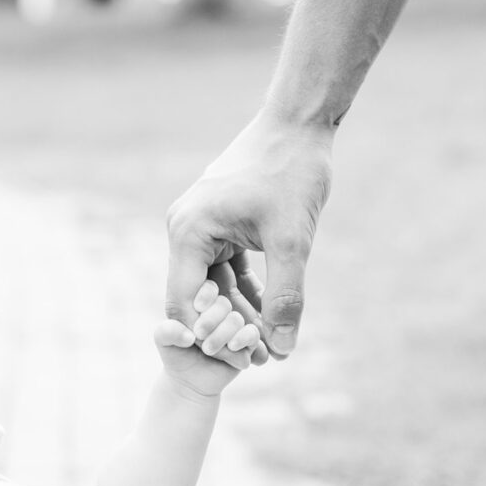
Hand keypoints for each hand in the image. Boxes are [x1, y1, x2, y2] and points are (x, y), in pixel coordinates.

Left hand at [155, 281, 258, 397]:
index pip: (209, 287)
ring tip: (208, 349)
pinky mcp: (247, 342)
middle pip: (223, 304)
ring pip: (236, 320)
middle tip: (199, 334)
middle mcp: (221, 312)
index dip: (205, 294)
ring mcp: (235, 326)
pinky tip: (231, 347)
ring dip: (222, 334)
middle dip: (211, 320)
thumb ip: (167, 332)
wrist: (189, 380)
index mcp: (202, 302)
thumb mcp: (163, 341)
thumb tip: (188, 335)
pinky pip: (252, 334)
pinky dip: (242, 338)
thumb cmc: (176, 354)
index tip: (197, 307)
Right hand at [164, 111, 333, 360]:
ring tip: (272, 341)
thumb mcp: (293, 241)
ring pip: (215, 283)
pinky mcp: (220, 222)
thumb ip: (286, 297)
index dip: (210, 337)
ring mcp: (201, 225)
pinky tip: (272, 313)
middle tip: (264, 358)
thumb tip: (283, 349)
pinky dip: (247, 288)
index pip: (185, 302)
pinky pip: (227, 266)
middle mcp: (185, 228)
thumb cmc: (293, 173)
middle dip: (229, 328)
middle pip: (199, 296)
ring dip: (240, 311)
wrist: (300, 122)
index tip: (243, 362)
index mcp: (189, 231)